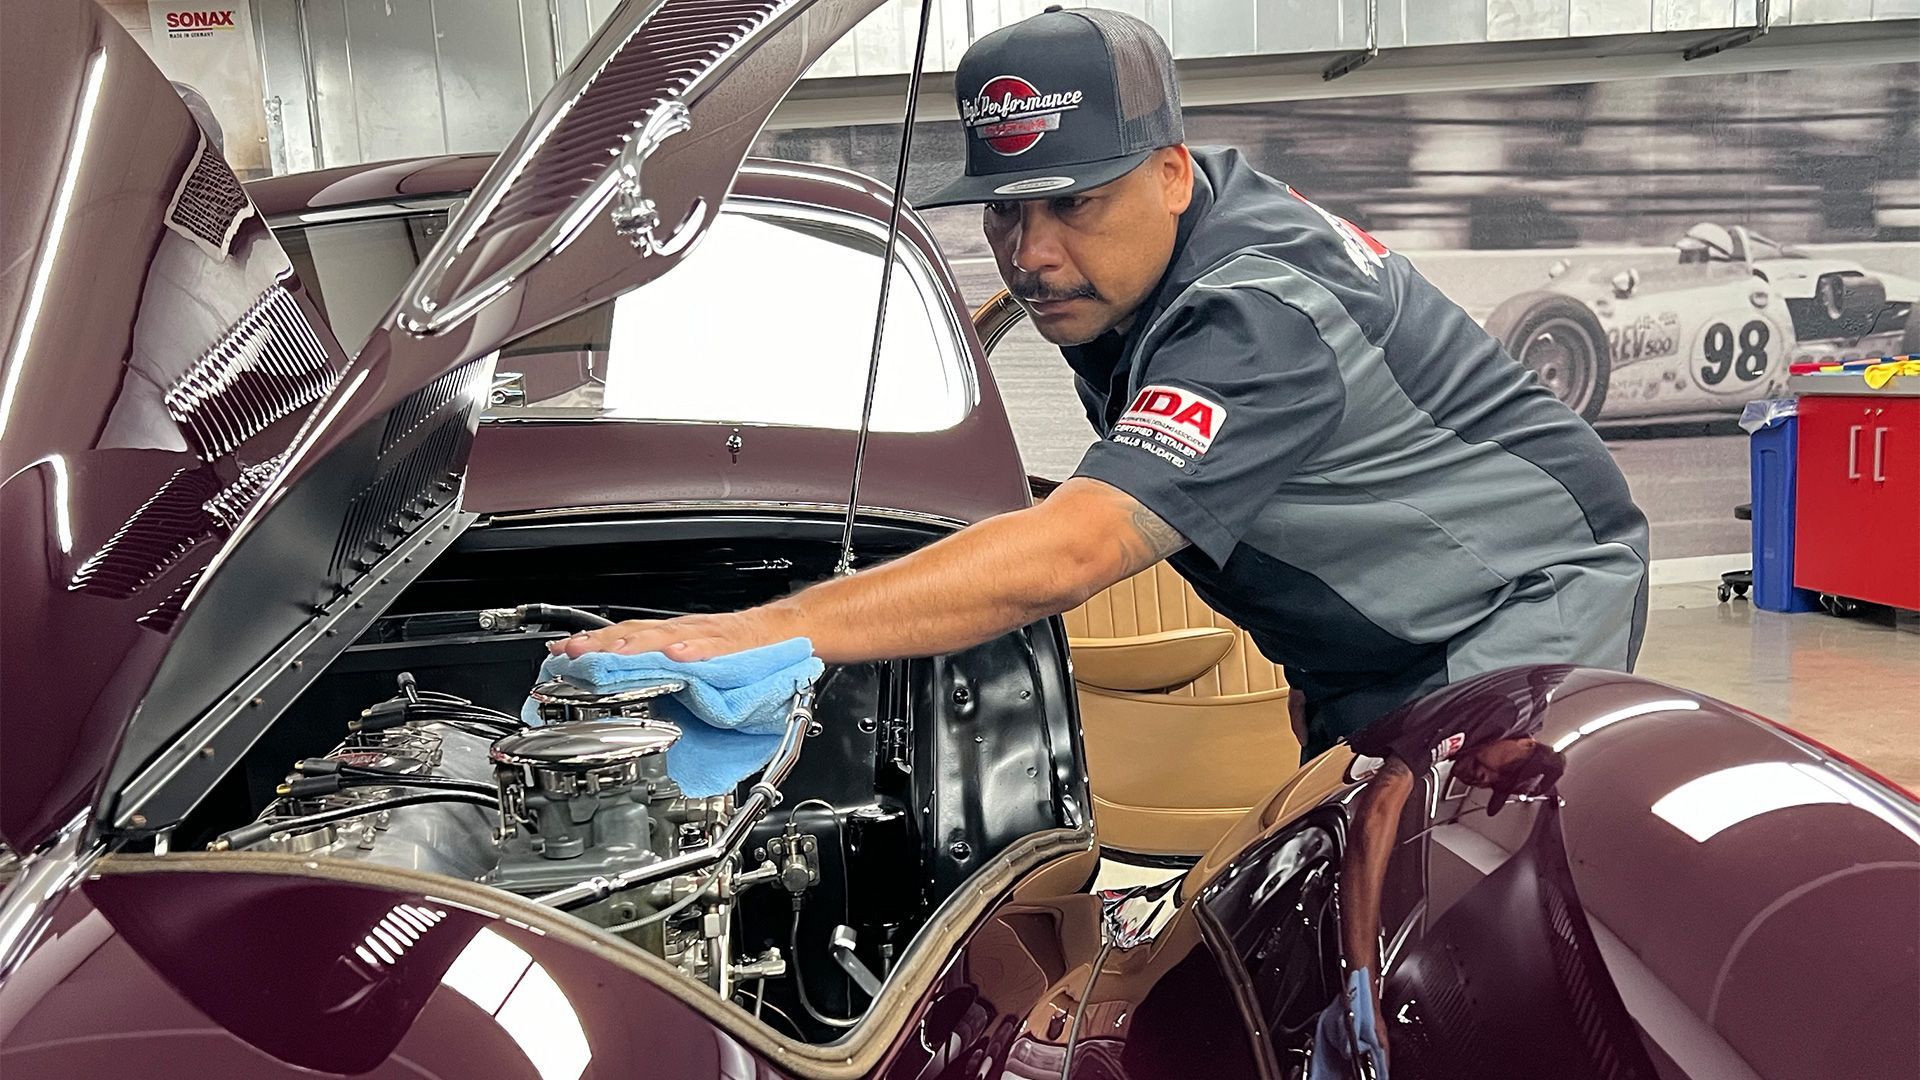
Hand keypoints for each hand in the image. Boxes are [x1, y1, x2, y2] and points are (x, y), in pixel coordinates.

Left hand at [545, 609, 783, 660]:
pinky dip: (695, 651)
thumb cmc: (744, 650)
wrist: (789, 631)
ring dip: (638, 645)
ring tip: (614, 654)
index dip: (592, 644)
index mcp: (673, 640)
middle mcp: (686, 634)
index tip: (560, 654)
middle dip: (602, 644)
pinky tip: (678, 656)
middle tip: (573, 654)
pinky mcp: (736, 646)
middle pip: (637, 635)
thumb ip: (666, 676)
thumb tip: (626, 695)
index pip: (625, 637)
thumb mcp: (696, 665)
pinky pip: (714, 647)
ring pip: (668, 637)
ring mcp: (710, 638)